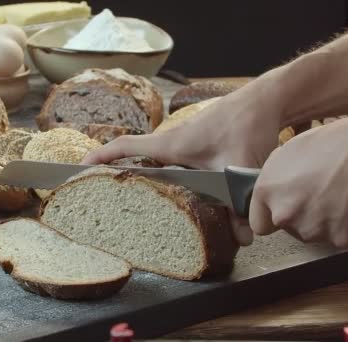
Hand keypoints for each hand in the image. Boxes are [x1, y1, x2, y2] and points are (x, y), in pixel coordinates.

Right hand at [82, 83, 284, 246]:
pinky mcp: (198, 143)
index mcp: (171, 144)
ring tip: (131, 194)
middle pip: (134, 155)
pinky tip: (176, 189)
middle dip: (115, 170)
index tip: (80, 167)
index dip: (101, 157)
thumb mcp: (240, 169)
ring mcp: (185, 141)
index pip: (125, 146)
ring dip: (141, 171)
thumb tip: (244, 238)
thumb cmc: (247, 124)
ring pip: (155, 160)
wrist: (267, 99)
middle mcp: (172, 141)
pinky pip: (172, 160)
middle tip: (99, 189)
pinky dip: (166, 172)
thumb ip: (240, 207)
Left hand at [250, 102, 347, 247]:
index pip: (259, 223)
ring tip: (342, 195)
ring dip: (324, 222)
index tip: (285, 209)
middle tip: (321, 195)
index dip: (273, 216)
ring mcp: (313, 230)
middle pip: (289, 229)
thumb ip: (275, 182)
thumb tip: (273, 195)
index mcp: (268, 191)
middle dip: (301, 217)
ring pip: (314, 235)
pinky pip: (340, 238)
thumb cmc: (337, 143)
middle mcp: (285, 215)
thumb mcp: (290, 153)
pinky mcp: (341, 239)